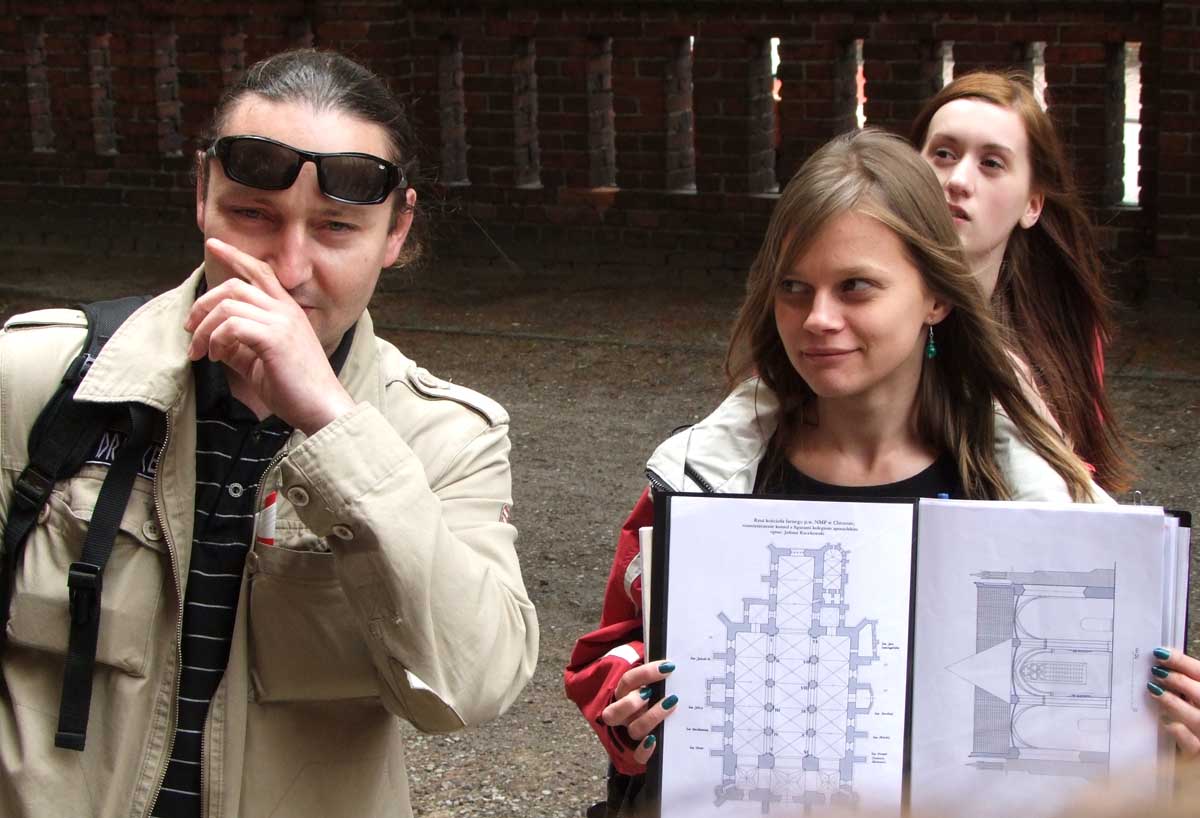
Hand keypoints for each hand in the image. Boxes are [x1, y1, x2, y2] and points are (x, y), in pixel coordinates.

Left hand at [185, 238, 356, 434]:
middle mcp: (286, 311)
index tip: (213, 244)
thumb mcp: (260, 362)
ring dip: (205, 327)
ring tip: (201, 351)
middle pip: (235, 285)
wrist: (322, 408)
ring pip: (229, 305)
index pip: (261, 271)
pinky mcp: (275, 338)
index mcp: (287, 312)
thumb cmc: (295, 390)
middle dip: (204, 303)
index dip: (235, 255)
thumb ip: (239, 346)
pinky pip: (232, 326)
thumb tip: (213, 341)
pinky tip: (216, 357)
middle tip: (191, 329)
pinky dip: (217, 340)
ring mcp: (282, 322)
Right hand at [600, 661, 677, 764]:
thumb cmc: (654, 698)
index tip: (668, 667)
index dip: (646, 673)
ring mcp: (631, 733)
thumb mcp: (652, 685)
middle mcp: (625, 715)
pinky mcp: (638, 752)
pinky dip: (645, 749)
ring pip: (633, 729)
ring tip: (671, 705)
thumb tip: (677, 665)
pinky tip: (655, 740)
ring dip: (651, 717)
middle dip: (633, 701)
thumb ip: (659, 678)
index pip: (629, 681)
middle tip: (651, 693)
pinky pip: (637, 755)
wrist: (649, 726)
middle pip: (618, 710)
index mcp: (625, 694)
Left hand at [1148, 647, 1199, 756]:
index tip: (1159, 653)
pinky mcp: (1199, 755)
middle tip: (1156, 672)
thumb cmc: (1192, 719)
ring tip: (1154, 691)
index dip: (1182, 662)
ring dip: (1175, 703)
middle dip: (1179, 681)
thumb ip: (1184, 684)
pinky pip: (1192, 744)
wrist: (1192, 762)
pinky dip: (1179, 731)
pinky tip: (1166, 722)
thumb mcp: (1191, 697)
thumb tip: (1159, 662)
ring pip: (1198, 719)